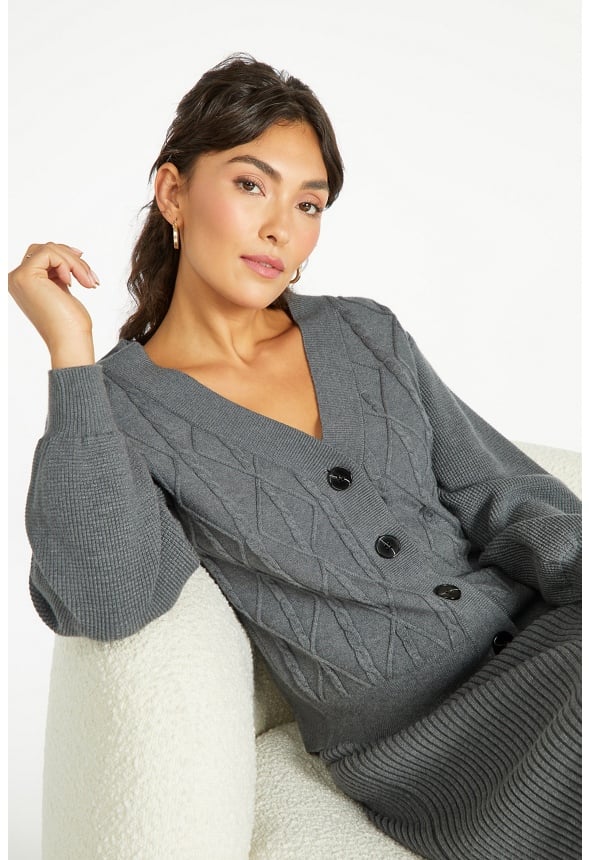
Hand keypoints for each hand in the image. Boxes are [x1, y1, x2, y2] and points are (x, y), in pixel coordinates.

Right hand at [8, 242, 100, 367]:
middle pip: (44, 248)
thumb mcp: (63, 290)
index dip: (65, 257)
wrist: (70, 341)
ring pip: (49, 249)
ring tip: (88, 282)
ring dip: (75, 263)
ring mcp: (19, 278)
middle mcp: (16, 280)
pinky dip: (68, 264)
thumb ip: (60, 272)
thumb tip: (72, 251)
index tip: (85, 269)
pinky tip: (73, 284)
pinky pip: (49, 253)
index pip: (42, 256)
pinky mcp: (26, 277)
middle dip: (71, 258)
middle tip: (90, 277)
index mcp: (24, 284)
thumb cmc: (71, 324)